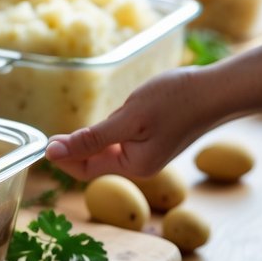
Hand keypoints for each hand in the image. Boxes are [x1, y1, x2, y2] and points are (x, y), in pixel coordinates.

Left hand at [45, 66, 218, 179]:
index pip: (85, 170)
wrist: (217, 90)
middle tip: (50, 136)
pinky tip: (105, 120)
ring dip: (90, 140)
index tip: (43, 143)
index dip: (62, 159)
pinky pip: (122, 140)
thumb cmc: (175, 102)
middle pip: (95, 162)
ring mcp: (150, 152)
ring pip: (107, 150)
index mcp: (133, 165)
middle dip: (73, 150)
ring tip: (69, 131)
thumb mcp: (126, 119)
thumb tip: (53, 153)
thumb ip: (89, 139)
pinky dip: (107, 132)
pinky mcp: (155, 138)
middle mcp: (141, 164)